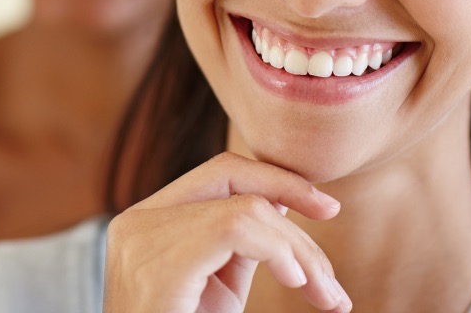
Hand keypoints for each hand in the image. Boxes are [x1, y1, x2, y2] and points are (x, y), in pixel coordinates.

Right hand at [103, 152, 349, 312]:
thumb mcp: (217, 289)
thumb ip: (243, 245)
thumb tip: (286, 200)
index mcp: (146, 223)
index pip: (219, 173)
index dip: (278, 179)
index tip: (329, 210)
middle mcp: (136, 222)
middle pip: (231, 176)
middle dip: (297, 203)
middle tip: (334, 277)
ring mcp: (142, 239)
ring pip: (246, 208)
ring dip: (300, 251)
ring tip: (325, 297)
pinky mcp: (158, 265)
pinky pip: (235, 227)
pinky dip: (278, 250)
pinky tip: (296, 283)